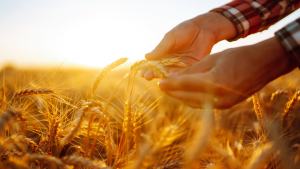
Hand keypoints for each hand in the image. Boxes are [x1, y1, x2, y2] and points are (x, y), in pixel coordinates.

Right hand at [141, 12, 236, 79]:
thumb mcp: (171, 38)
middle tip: (148, 76)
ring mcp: (181, 66)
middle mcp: (171, 63)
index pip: (154, 65)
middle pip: (161, 71)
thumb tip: (146, 57)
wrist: (203, 28)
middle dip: (154, 74)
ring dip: (165, 76)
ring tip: (158, 77)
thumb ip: (161, 48)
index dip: (148, 69)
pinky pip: (184, 73)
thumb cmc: (185, 30)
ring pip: (172, 74)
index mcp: (164, 56)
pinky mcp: (193, 67)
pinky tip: (171, 75)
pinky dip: (177, 74)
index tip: (143, 72)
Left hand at [158, 37, 295, 108]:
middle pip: (187, 97)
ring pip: (194, 103)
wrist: (264, 65)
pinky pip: (204, 104)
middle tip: (163, 86)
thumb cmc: (238, 57)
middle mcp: (217, 98)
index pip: (185, 85)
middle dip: (173, 92)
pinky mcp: (226, 106)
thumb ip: (192, 70)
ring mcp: (223, 104)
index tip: (159, 83)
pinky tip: (187, 93)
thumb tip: (174, 77)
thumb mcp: (212, 59)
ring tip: (172, 90)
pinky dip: (193, 99)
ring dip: (181, 97)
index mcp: (214, 83)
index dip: (170, 84)